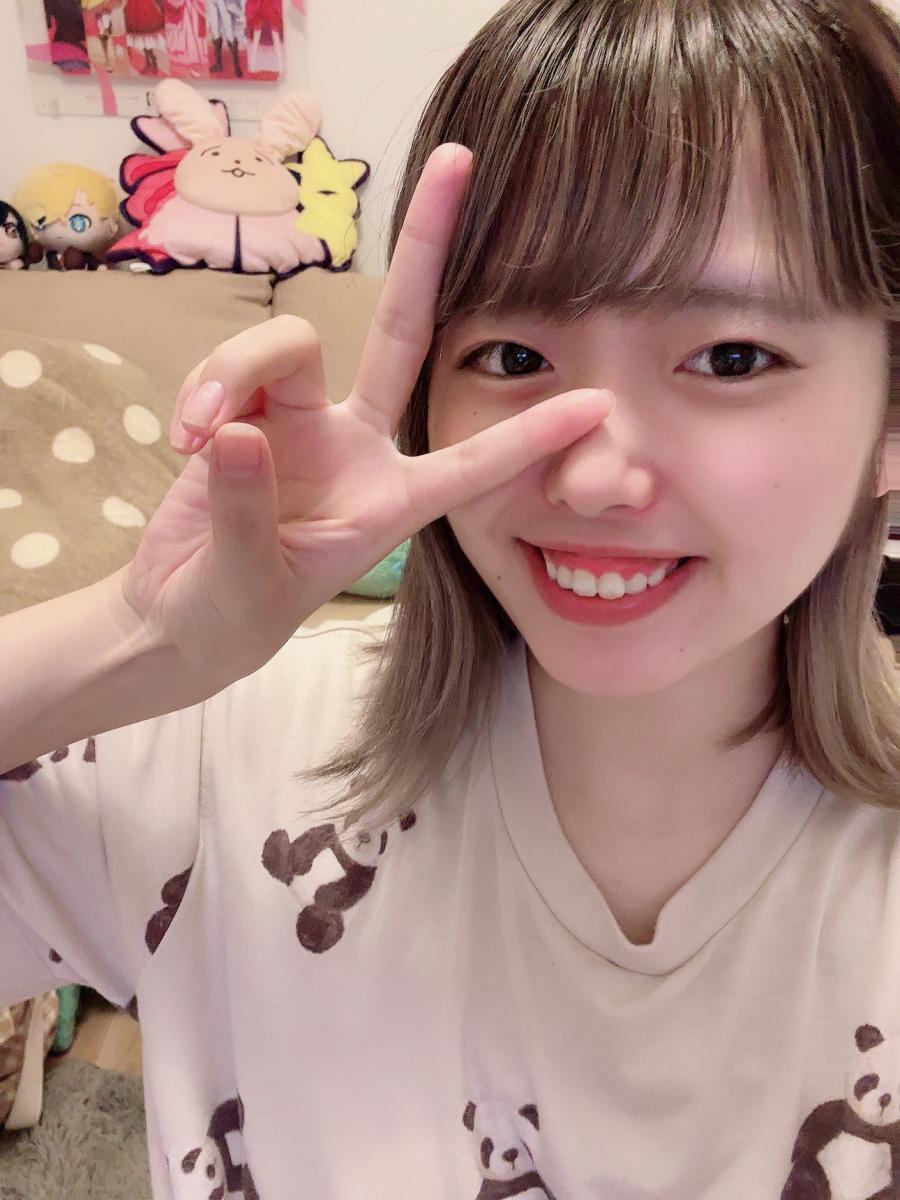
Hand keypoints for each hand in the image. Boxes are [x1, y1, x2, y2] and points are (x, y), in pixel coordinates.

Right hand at [120, 144, 614, 694]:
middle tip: (460, 160)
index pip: (469, 466)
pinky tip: (185, 440)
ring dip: (232, 376)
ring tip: (197, 441)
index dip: (529, 437)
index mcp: (389, 504)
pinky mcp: (244, 406)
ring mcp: (299, 420)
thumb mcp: (246, 585)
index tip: (598, 405)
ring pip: (283, 346)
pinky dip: (202, 393)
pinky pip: (230, 368)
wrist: (179, 615)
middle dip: (427, 249)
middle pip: (401, 330)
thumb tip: (238, 433)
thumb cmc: (231, 614)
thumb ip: (245, 513)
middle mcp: (356, 445)